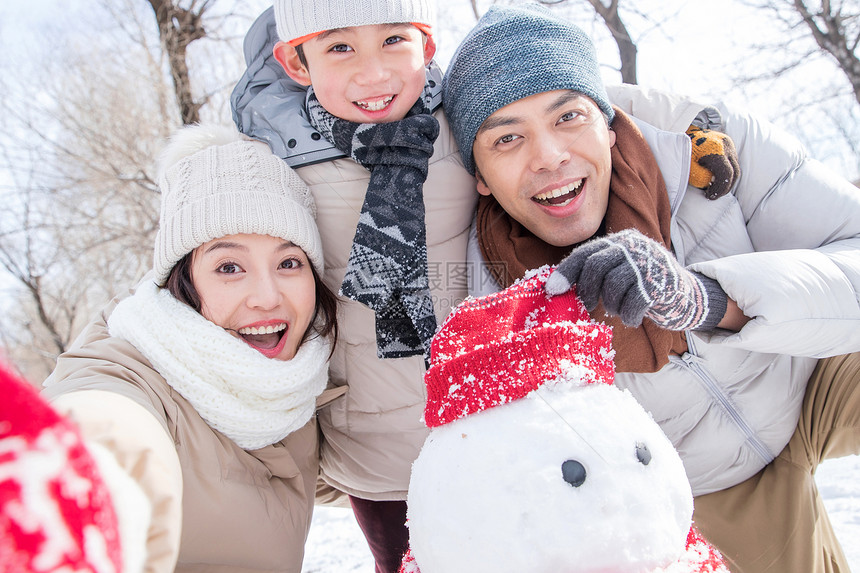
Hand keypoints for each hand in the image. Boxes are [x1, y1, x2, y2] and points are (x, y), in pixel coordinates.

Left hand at [545, 229, 727, 329]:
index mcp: (619, 241)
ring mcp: (647, 263)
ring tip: (616, 310)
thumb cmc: (642, 286)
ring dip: (610, 304)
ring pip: (613, 285)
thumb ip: (597, 272)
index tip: (552, 290)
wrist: (686, 295)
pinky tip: (631, 318)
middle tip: (586, 306)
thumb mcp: (620, 271)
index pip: (586, 252)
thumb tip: (559, 287)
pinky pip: (633, 302)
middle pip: (596, 266)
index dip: (567, 271)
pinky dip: (628, 315)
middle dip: (586, 290)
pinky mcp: (660, 283)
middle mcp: (633, 246)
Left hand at [686, 125, 739, 199]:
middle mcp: (726, 145)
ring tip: (713, 188)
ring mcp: (729, 143)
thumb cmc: (684, 150)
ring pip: (735, 167)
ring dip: (727, 180)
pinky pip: (732, 162)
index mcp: (716, 150)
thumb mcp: (688, 167)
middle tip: (714, 195)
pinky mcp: (729, 144)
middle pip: (734, 172)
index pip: (727, 174)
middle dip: (725, 187)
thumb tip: (710, 186)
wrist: (684, 131)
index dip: (720, 189)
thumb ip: (700, 178)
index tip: (710, 196)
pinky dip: (726, 172)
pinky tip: (715, 178)